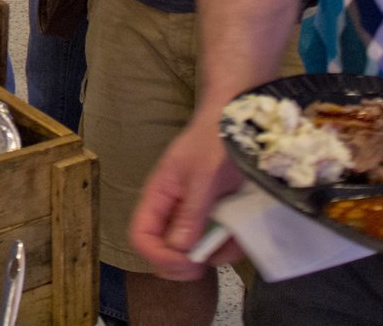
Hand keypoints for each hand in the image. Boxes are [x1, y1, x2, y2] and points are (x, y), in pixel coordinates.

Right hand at [129, 118, 243, 280]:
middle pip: (163, 251)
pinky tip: (240, 236)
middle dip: (184, 264)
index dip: (160, 256)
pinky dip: (228, 246)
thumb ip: (190, 212)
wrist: (239, 119)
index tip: (189, 262)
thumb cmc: (216, 140)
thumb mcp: (204, 176)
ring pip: (192, 252)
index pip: (141, 236)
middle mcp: (171, 209)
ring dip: (213, 256)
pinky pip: (214, 243)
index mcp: (159, 195)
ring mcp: (193, 213)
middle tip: (206, 263)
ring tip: (233, 243)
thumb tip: (178, 250)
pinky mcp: (213, 215)